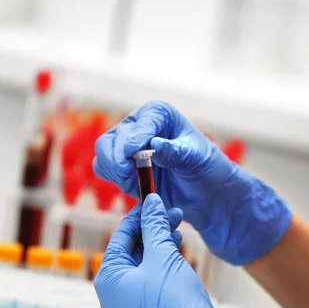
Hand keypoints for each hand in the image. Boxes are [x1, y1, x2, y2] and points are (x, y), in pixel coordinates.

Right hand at [93, 101, 291, 264]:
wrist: (205, 193)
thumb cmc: (206, 169)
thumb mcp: (196, 159)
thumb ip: (175, 151)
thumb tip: (154, 144)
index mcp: (159, 114)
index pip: (139, 124)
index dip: (132, 139)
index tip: (131, 155)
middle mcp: (139, 125)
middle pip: (112, 138)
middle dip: (116, 158)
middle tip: (126, 175)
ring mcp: (126, 145)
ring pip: (103, 152)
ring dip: (113, 169)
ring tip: (130, 182)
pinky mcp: (121, 164)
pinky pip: (103, 167)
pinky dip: (112, 177)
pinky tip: (130, 185)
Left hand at [95, 194, 265, 307]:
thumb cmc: (173, 298)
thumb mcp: (162, 254)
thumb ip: (153, 225)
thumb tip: (151, 202)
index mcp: (107, 280)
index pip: (120, 238)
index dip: (139, 217)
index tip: (152, 201)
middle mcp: (112, 296)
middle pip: (131, 252)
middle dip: (152, 231)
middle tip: (172, 214)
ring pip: (142, 267)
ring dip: (159, 246)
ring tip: (178, 231)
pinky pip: (150, 283)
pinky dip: (161, 266)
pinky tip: (177, 252)